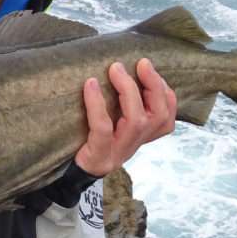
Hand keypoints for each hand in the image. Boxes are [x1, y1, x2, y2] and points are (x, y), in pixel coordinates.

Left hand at [74, 58, 176, 176]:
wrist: (69, 174)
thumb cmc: (88, 140)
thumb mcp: (110, 122)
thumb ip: (121, 104)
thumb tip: (122, 68)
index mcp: (141, 137)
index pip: (167, 119)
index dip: (165, 93)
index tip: (149, 69)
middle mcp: (134, 145)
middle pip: (158, 117)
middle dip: (153, 86)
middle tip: (141, 63)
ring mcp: (119, 152)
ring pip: (137, 121)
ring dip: (129, 90)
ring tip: (116, 69)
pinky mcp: (99, 154)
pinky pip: (103, 128)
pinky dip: (97, 104)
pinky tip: (91, 84)